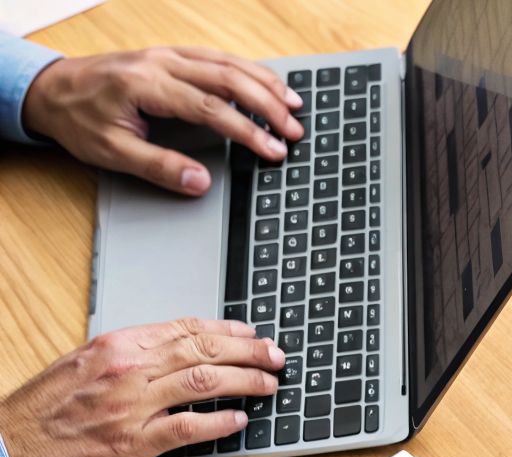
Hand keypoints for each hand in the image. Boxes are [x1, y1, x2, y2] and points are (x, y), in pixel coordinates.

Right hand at [0, 318, 282, 456]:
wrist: (7, 445)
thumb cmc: (43, 408)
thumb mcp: (84, 364)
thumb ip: (129, 355)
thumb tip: (175, 350)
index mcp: (118, 346)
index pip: (186, 329)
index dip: (227, 331)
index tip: (252, 335)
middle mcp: (128, 370)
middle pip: (205, 351)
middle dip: (249, 352)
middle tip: (276, 357)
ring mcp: (132, 406)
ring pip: (205, 383)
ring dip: (246, 382)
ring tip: (269, 385)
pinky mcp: (132, 443)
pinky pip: (188, 427)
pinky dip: (220, 422)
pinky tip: (239, 420)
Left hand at [21, 47, 302, 194]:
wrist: (53, 89)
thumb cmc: (80, 119)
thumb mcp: (112, 152)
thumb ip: (159, 168)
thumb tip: (201, 181)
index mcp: (147, 85)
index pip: (211, 107)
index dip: (248, 131)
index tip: (273, 150)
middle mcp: (161, 63)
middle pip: (229, 78)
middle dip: (268, 105)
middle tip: (295, 130)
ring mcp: (168, 55)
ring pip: (228, 62)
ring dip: (265, 83)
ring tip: (294, 105)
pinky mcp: (171, 55)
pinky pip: (218, 57)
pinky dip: (248, 70)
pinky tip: (267, 83)